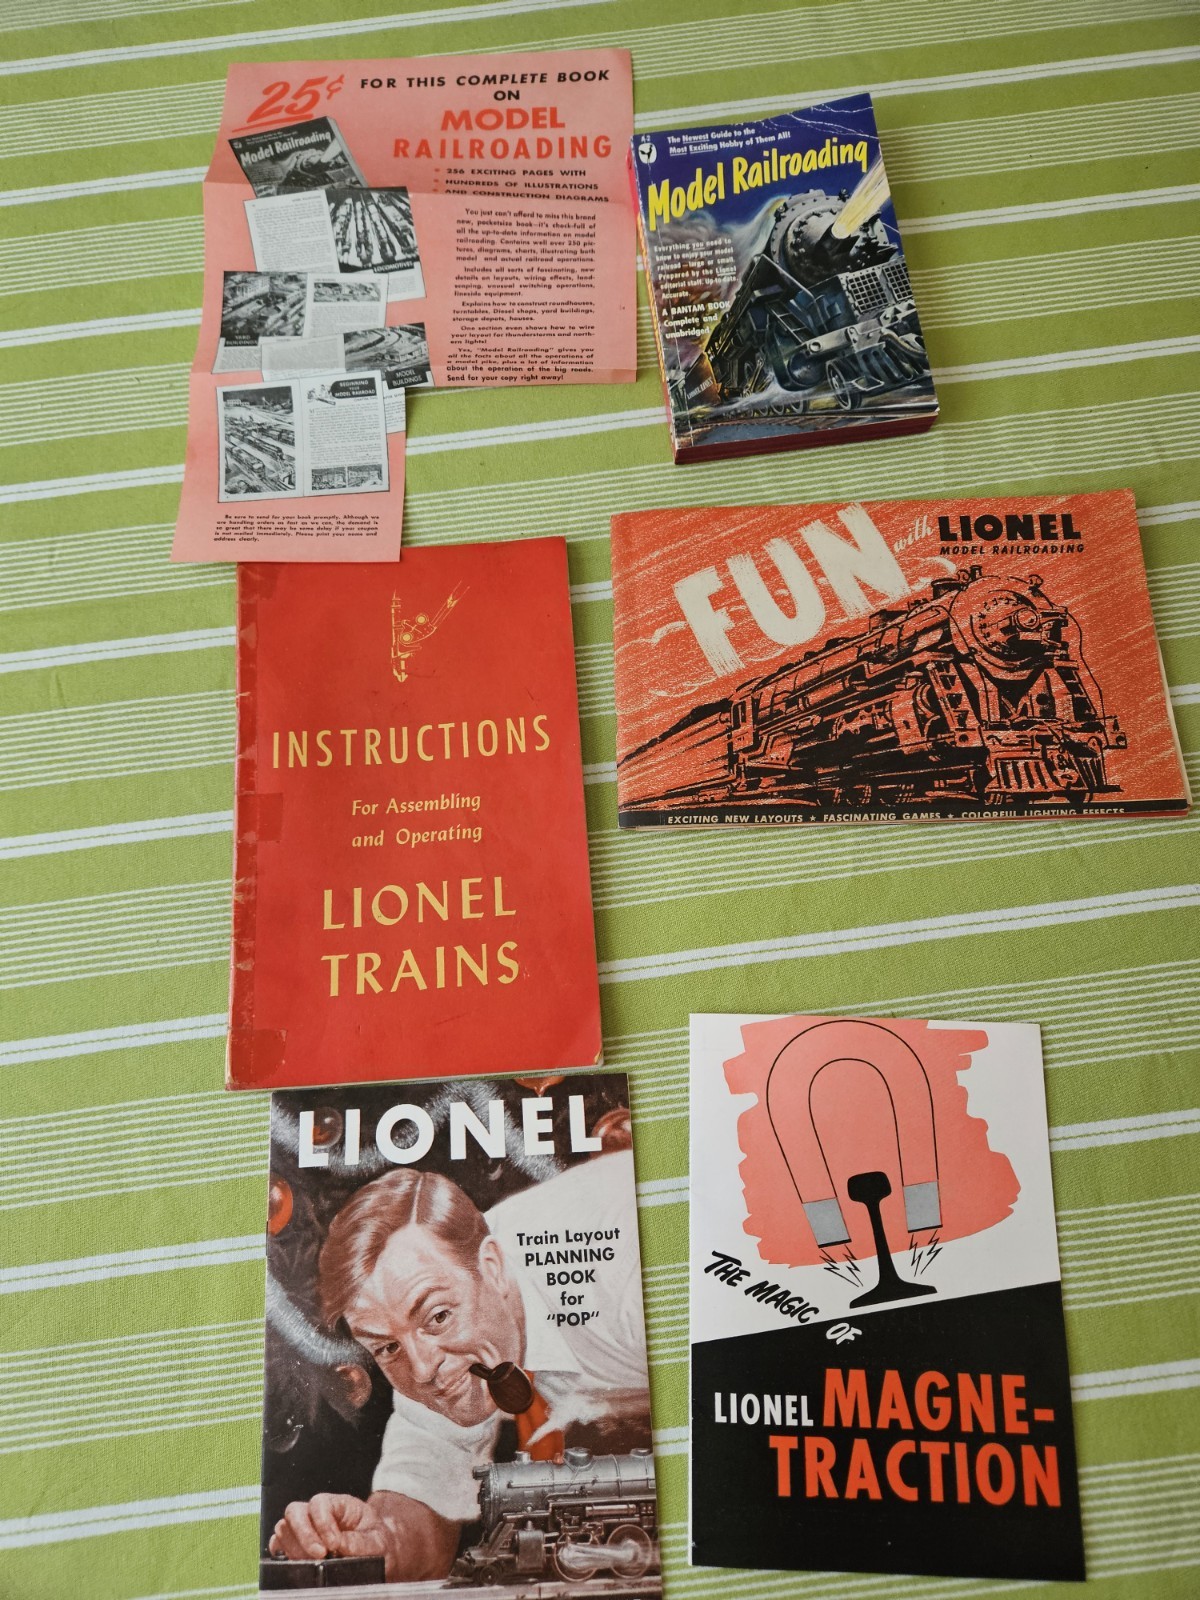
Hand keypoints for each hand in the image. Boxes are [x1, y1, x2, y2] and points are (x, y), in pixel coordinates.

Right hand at [269, 1492, 388, 1562]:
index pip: (320, 1503)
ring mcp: (304, 1529)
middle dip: (303, 1534)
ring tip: (312, 1563)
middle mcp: (317, 1514)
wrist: (377, 1556)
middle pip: (295, 1511)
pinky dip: (283, 1555)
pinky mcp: (295, 1547)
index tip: (333, 1545)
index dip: (322, 1523)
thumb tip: (339, 1545)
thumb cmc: (377, 1545)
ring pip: (283, 1528)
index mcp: (339, 1505)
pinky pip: (278, 1546)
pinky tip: (299, 1565)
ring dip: (294, 1548)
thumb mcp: (377, 1542)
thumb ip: (360, 1542)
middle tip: (318, 1555)